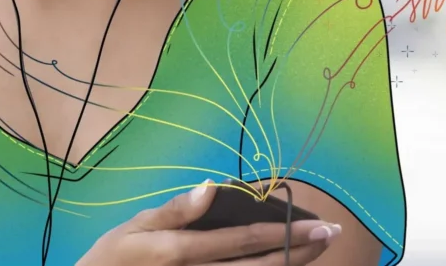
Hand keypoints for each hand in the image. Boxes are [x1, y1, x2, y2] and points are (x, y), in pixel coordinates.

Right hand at [76, 180, 340, 265]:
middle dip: (300, 251)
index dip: (285, 233)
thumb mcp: (136, 226)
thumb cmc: (114, 257)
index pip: (245, 241)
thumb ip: (175, 210)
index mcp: (183, 252)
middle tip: (332, 235)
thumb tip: (210, 188)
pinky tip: (280, 263)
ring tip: (316, 248)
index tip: (318, 224)